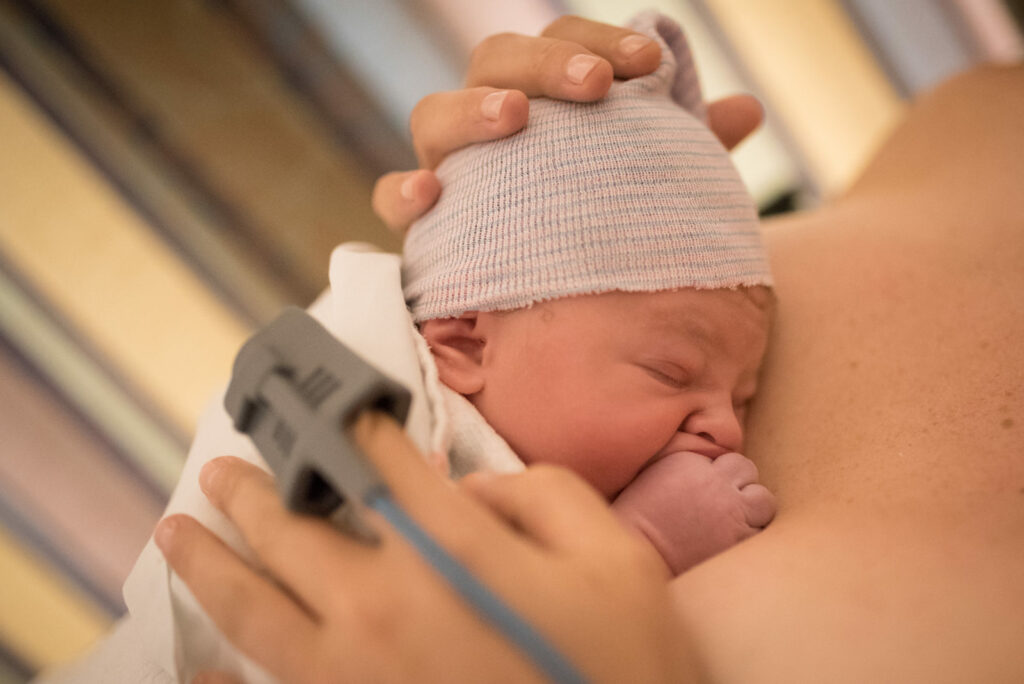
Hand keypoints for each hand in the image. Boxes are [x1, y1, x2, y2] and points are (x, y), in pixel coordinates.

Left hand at [157, 412, 697, 682]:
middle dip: (256, 490)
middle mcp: (385, 609)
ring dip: (209, 564)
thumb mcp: (615, 557)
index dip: (356, 428)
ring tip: (178, 533)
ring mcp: (356, 675)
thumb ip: (541, 495)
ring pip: (255, 611)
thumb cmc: (624, 663)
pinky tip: (199, 661)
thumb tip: (465, 487)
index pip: (384, 466)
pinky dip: (224, 675)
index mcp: (451, 555)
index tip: (337, 410)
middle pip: (294, 532)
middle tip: (226, 469)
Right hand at [372, 15, 763, 231]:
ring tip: (515, 120)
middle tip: (594, 87)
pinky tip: (431, 195)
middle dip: (544, 65)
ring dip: (472, 110)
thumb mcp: (648, 188)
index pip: (557, 44)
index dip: (597, 42)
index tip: (649, 63)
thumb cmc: (604, 230)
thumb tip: (747, 109)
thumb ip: (685, 149)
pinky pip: (392, 197)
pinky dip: (404, 191)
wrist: (560, 310)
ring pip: (433, 114)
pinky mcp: (425, 225)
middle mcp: (488, 126)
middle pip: (493, 62)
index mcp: (540, 102)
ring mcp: (449, 170)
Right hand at [611, 451, 775, 574]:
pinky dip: (749, 535)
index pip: (726, 459)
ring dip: (754, 509)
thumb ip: (687, 463)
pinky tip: (732, 541)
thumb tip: (709, 464)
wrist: (638, 554)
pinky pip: (760, 531)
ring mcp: (731, 512)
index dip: (721, 474)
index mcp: (692, 463)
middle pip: (749, 471)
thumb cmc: (639, 517)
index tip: (709, 489)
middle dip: (742, 484)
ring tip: (736, 521)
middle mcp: (716, 483)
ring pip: (765, 500)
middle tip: (728, 502)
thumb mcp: (655, 474)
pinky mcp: (737, 540)